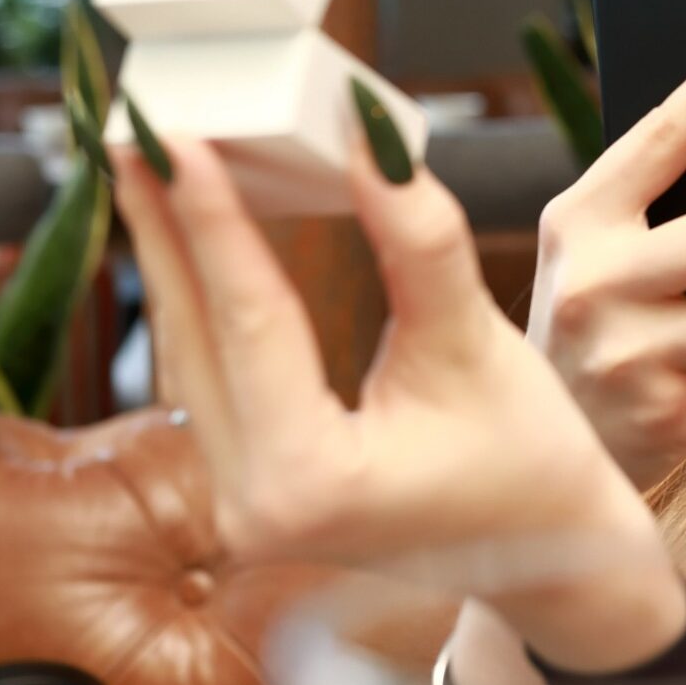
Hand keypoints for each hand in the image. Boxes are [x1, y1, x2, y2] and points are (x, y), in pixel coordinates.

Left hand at [111, 133, 685, 671]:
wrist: (555, 558)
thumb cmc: (532, 466)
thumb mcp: (477, 344)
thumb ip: (417, 242)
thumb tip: (368, 142)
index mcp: (307, 484)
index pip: (248, 322)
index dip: (212, 219)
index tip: (175, 138)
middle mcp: (252, 509)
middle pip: (193, 337)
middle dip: (163, 225)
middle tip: (130, 126)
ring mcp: (243, 508)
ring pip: (189, 359)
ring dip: (170, 259)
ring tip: (143, 166)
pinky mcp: (252, 493)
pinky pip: (208, 380)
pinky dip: (201, 305)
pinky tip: (185, 242)